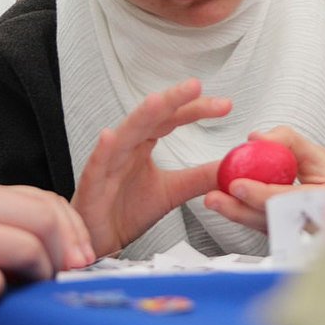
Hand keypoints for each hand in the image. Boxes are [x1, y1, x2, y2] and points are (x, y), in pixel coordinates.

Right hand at [71, 78, 232, 256]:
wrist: (101, 238)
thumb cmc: (128, 210)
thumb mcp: (173, 191)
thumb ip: (200, 177)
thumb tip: (231, 166)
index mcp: (144, 144)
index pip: (172, 118)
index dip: (196, 109)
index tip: (225, 105)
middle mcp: (127, 146)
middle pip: (151, 116)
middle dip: (173, 100)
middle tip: (196, 86)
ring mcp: (108, 162)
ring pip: (125, 133)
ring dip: (141, 116)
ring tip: (158, 101)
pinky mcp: (92, 184)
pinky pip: (97, 164)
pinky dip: (103, 150)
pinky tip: (109, 137)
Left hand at [204, 125, 324, 232]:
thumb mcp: (320, 154)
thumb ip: (288, 141)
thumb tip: (256, 138)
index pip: (290, 200)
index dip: (261, 194)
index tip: (237, 185)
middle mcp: (320, 225)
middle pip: (274, 221)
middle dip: (240, 211)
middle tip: (216, 199)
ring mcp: (306, 238)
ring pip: (268, 229)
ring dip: (239, 215)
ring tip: (216, 202)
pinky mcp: (294, 242)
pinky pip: (269, 229)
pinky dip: (248, 216)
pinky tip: (230, 206)